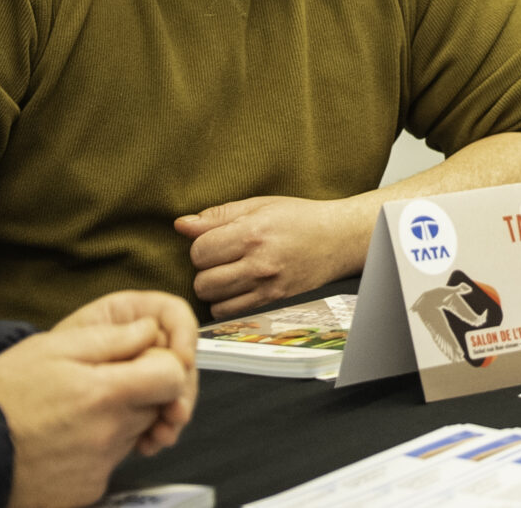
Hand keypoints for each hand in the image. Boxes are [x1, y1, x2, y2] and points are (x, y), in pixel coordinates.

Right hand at [0, 313, 192, 507]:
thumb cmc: (1, 394)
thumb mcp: (53, 347)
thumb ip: (112, 338)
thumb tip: (150, 330)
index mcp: (106, 393)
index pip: (173, 376)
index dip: (161, 363)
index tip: (137, 361)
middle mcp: (109, 435)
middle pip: (155, 406)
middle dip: (137, 391)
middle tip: (95, 386)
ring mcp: (98, 468)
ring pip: (132, 434)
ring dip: (116, 421)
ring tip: (72, 413)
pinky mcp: (86, 491)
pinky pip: (108, 464)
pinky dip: (94, 451)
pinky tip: (62, 442)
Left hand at [176, 194, 368, 318]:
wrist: (339, 239)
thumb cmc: (299, 218)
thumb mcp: (260, 205)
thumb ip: (219, 215)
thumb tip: (181, 224)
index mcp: (253, 232)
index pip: (199, 251)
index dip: (201, 246)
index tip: (216, 242)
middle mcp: (259, 263)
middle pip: (202, 280)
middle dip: (206, 270)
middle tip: (222, 260)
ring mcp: (267, 287)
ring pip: (213, 300)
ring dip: (215, 288)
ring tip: (231, 274)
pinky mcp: (273, 303)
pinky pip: (230, 314)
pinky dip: (227, 304)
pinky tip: (239, 289)